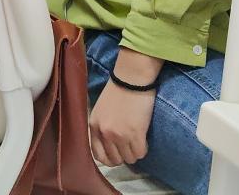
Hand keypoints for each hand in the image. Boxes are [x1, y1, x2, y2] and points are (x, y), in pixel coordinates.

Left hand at [89, 48, 161, 166]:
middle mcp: (105, 133)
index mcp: (94, 126)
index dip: (110, 157)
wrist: (131, 78)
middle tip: (130, 145)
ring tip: (137, 140)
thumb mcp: (101, 110)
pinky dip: (143, 149)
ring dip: (134, 152)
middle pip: (115, 159)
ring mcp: (119, 135)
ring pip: (129, 158)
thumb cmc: (118, 90)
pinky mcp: (135, 134)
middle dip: (123, 155)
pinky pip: (140, 153)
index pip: (99, 155)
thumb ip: (102, 126)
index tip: (117, 153)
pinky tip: (143, 139)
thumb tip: (108, 145)